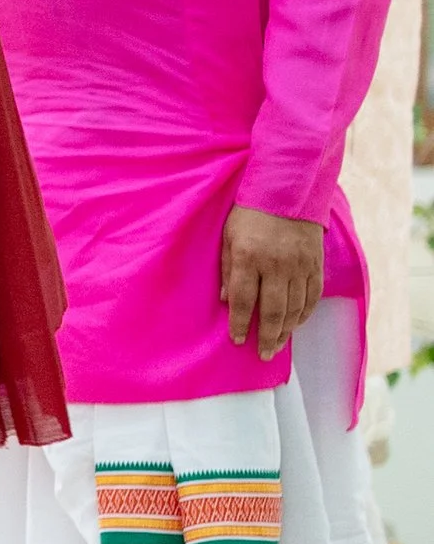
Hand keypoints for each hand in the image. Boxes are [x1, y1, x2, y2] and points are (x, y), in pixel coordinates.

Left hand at [220, 208, 321, 360]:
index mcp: (249, 257)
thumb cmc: (250, 212)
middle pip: (273, 311)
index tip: (238, 340)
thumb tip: (228, 302)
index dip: (241, 324)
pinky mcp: (316, 263)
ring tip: (278, 345)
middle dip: (268, 337)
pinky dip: (305, 313)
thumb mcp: (228, 237)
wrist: (288, 188)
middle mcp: (276, 264)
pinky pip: (313, 296)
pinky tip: (297, 324)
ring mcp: (299, 265)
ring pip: (295, 308)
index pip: (245, 300)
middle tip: (264, 355)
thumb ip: (228, 270)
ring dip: (287, 330)